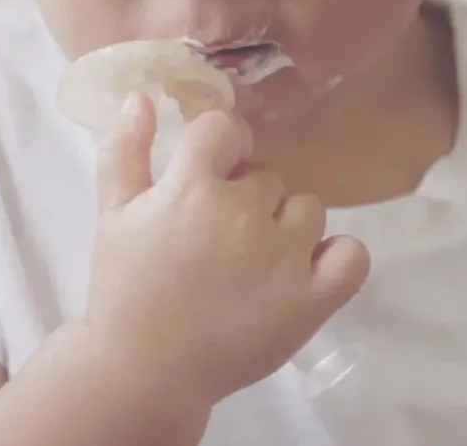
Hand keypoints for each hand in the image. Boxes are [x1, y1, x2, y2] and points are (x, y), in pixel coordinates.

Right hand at [85, 92, 369, 406]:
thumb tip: (141, 96)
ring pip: (308, 207)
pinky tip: (308, 269)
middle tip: (219, 234)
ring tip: (256, 259)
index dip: (221, 145)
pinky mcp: (312, 301)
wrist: (146, 370)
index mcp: (192, 189)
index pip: (228, 128)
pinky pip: (352, 254)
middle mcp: (243, 215)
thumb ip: (125, 152)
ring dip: (286, 225)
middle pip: (267, 174)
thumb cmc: (126, 287)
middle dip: (246, 194)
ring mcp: (283, 258)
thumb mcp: (113, 214)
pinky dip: (336, 257)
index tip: (212, 171)